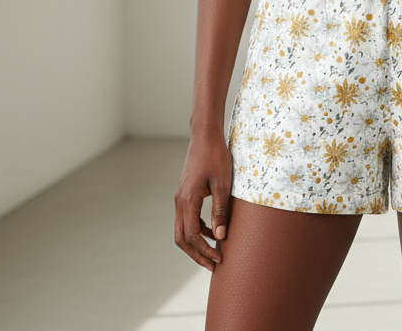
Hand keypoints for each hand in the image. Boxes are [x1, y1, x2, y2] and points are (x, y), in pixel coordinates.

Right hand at [174, 130, 232, 270]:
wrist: (205, 136)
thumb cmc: (216, 157)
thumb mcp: (222, 184)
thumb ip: (220, 210)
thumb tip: (221, 236)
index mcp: (187, 200)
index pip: (192, 236)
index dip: (204, 250)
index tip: (219, 258)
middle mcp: (179, 202)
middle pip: (182, 238)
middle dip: (197, 254)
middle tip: (213, 265)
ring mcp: (179, 198)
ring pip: (182, 230)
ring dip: (196, 244)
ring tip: (213, 253)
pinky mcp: (184, 194)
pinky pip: (187, 219)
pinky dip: (197, 230)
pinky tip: (213, 232)